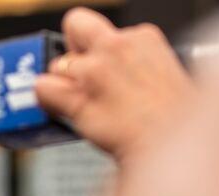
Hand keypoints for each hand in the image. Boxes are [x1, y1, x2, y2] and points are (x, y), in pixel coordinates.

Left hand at [34, 7, 194, 161]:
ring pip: (58, 64)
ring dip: (63, 83)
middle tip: (78, 74)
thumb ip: (135, 66)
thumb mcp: (164, 75)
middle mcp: (117, 47)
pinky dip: (44, 98)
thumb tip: (113, 75)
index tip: (102, 66)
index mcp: (144, 37)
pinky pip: (44, 88)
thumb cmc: (174, 122)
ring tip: (78, 102)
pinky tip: (57, 107)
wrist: (173, 148)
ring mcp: (96, 72)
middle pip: (75, 25)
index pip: (108, 30)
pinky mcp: (80, 100)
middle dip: (72, 47)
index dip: (100, 50)